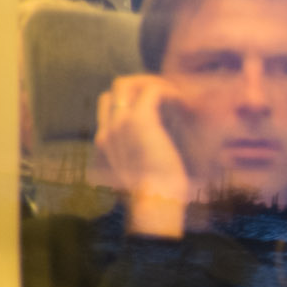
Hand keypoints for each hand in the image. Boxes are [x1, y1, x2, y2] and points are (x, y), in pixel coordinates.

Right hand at [95, 75, 191, 237]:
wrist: (152, 204)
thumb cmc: (153, 197)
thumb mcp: (139, 176)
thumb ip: (138, 159)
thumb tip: (156, 152)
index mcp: (104, 143)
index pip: (107, 106)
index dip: (130, 99)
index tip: (156, 105)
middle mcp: (107, 130)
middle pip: (114, 90)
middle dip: (140, 84)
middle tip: (166, 94)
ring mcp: (120, 123)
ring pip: (126, 83)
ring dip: (151, 83)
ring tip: (174, 93)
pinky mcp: (140, 121)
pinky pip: (151, 91)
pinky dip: (168, 90)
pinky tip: (182, 101)